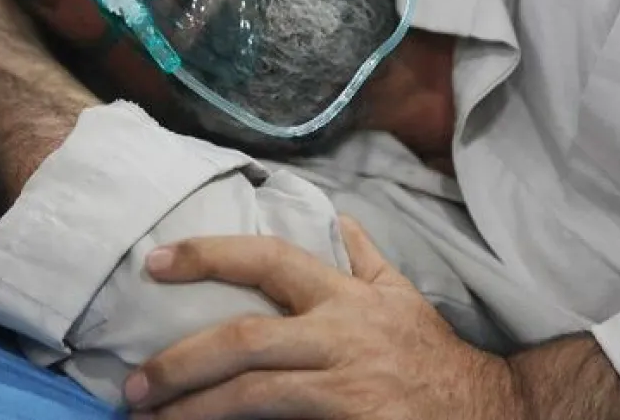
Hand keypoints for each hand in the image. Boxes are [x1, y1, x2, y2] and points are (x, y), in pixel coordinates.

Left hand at [125, 218, 525, 419]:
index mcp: (343, 297)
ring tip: (151, 419)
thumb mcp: (402, 297)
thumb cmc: (432, 357)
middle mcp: (338, 334)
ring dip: (193, 408)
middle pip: (244, 338)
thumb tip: (341, 219)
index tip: (156, 261)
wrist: (484, 410)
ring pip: (251, 392)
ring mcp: (343, 383)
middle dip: (179, 360)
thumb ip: (365, 261)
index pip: (268, 259)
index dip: (209, 254)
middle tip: (134, 384)